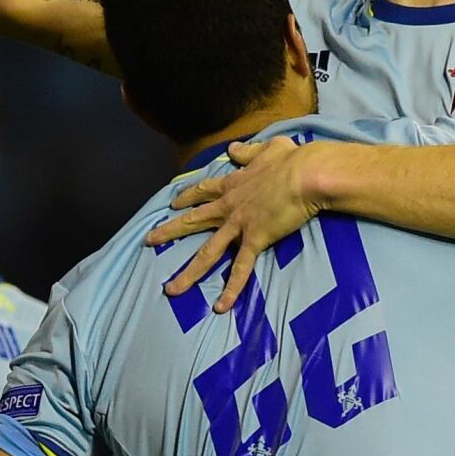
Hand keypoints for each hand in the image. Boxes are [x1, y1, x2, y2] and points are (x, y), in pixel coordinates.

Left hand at [149, 138, 327, 312]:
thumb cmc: (293, 160)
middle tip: (148, 240)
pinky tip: (220, 307)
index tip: (173, 203)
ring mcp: (239, 225)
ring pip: (207, 252)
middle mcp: (229, 207)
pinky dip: (231, 290)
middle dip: (168, 231)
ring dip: (188, 273)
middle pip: (193, 220)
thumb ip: (248, 151)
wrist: (306, 174)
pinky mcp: (255, 240)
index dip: (187, 197)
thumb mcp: (268, 148)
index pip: (203, 191)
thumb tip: (234, 148)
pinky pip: (240, 270)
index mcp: (232, 184)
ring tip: (171, 289)